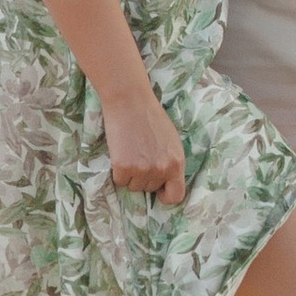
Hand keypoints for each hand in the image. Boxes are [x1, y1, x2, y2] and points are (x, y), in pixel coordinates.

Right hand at [103, 85, 187, 204]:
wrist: (130, 100)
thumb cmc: (151, 116)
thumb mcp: (171, 140)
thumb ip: (170, 161)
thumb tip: (164, 181)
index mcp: (177, 162)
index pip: (176, 196)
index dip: (166, 194)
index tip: (159, 189)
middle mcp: (162, 169)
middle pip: (150, 189)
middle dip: (145, 177)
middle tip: (140, 155)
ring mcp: (142, 169)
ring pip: (133, 186)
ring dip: (131, 174)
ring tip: (131, 151)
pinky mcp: (123, 167)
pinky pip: (119, 181)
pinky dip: (118, 170)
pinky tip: (121, 152)